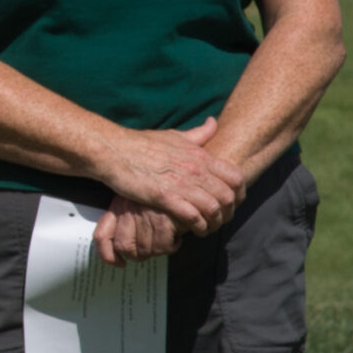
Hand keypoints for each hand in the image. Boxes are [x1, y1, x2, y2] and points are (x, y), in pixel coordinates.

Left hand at [93, 196, 182, 264]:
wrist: (189, 183)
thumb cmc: (166, 195)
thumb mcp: (141, 201)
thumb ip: (128, 223)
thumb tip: (118, 256)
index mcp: (120, 205)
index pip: (102, 235)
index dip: (107, 254)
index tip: (118, 263)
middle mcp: (129, 209)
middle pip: (125, 248)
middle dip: (141, 254)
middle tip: (153, 247)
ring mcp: (145, 215)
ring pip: (146, 250)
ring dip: (159, 249)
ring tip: (167, 239)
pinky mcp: (164, 220)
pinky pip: (164, 247)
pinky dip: (173, 245)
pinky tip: (176, 236)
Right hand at [96, 117, 241, 238]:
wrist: (113, 150)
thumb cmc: (140, 143)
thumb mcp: (174, 135)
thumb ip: (197, 134)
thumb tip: (213, 122)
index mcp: (199, 155)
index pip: (235, 177)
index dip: (239, 194)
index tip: (232, 203)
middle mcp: (195, 169)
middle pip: (228, 197)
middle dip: (227, 213)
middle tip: (219, 220)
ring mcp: (181, 183)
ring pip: (214, 209)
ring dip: (213, 223)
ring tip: (205, 229)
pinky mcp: (165, 197)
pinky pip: (193, 217)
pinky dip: (197, 226)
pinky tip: (190, 230)